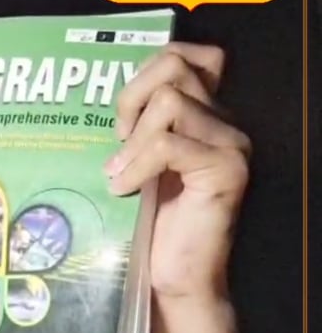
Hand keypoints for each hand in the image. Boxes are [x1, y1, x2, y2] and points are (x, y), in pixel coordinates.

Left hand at [107, 42, 251, 297]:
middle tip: (118, 139)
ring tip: (120, 171)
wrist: (176, 276)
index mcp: (204, 113)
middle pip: (174, 66)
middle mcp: (224, 120)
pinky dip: (136, 165)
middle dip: (132, 96)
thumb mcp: (137, 161)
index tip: (123, 116)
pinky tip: (125, 188)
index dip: (146, 72)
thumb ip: (136, 127)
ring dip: (134, 137)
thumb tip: (101, 98)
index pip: (185, 55)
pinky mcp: (226, 169)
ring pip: (171, 101)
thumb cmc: (150, 220)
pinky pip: (168, 144)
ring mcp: (230, 143)